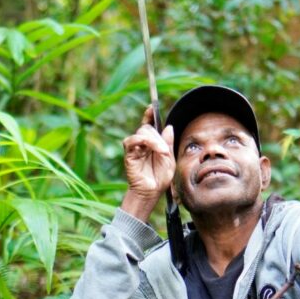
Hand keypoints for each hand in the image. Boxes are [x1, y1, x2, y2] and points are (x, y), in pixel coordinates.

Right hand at [121, 105, 174, 221]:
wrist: (152, 192)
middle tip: (165, 150)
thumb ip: (168, 143)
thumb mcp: (170, 159)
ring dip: (154, 140)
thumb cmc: (160, 178)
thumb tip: (168, 127)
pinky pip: (132, 140)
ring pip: (142, 132)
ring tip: (162, 152)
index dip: (149, 115)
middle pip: (148, 128)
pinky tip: (151, 149)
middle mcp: (142, 144)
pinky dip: (143, 141)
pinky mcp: (129, 154)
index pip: (150, 125)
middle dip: (158, 137)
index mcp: (152, 143)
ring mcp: (135, 148)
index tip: (152, 106)